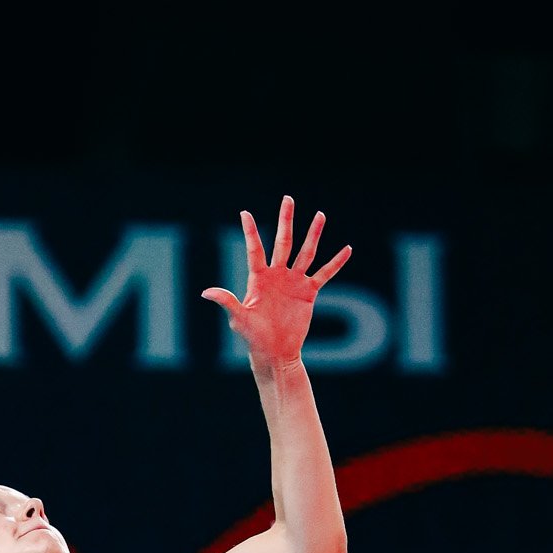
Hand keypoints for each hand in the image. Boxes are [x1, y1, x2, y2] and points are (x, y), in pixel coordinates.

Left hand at [202, 197, 351, 369]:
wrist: (275, 354)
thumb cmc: (253, 338)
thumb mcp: (239, 319)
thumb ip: (227, 301)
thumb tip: (205, 292)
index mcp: (259, 278)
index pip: (255, 249)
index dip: (250, 231)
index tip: (245, 212)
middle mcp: (277, 275)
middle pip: (283, 241)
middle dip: (286, 220)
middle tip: (288, 199)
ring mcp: (294, 282)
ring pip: (306, 252)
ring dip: (313, 234)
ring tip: (321, 215)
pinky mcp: (308, 292)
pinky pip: (324, 274)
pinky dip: (336, 263)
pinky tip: (347, 249)